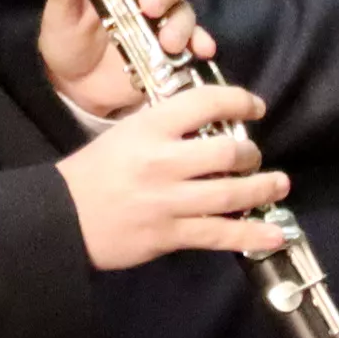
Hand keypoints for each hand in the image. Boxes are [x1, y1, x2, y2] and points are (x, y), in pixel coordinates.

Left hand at [35, 0, 211, 117]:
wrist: (75, 87)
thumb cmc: (67, 39)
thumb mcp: (59, 16)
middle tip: (149, 6)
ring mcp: (164, 15)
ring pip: (185, 5)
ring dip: (180, 21)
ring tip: (166, 42)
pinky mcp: (173, 44)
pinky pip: (195, 38)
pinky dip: (199, 42)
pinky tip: (200, 51)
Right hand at [55, 81, 289, 268]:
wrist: (61, 218)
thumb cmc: (92, 173)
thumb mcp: (123, 134)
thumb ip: (163, 129)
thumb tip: (207, 127)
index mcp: (148, 129)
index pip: (204, 104)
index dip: (239, 102)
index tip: (254, 107)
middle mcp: (162, 161)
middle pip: (226, 152)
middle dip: (250, 154)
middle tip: (254, 157)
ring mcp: (168, 201)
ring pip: (230, 194)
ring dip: (262, 188)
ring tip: (278, 184)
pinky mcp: (170, 235)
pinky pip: (219, 235)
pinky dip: (251, 235)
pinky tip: (275, 235)